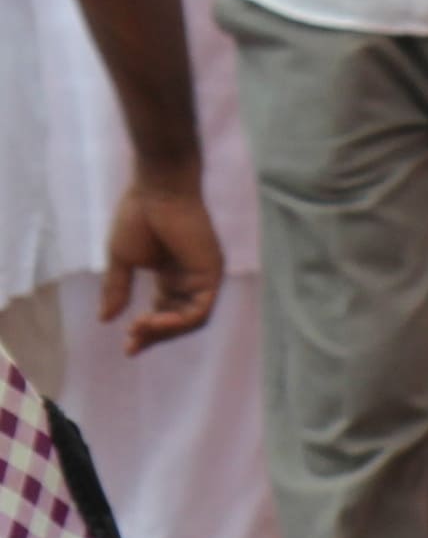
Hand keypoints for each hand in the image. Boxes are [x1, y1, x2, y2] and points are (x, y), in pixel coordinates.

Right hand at [98, 177, 217, 349]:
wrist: (156, 189)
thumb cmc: (139, 216)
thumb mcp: (123, 260)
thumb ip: (117, 290)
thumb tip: (105, 320)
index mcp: (171, 275)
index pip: (164, 312)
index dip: (147, 332)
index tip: (126, 347)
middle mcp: (191, 278)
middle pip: (179, 320)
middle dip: (154, 336)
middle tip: (131, 344)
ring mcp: (204, 275)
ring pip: (192, 320)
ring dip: (164, 332)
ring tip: (139, 331)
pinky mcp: (212, 272)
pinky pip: (200, 309)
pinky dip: (178, 322)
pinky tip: (154, 321)